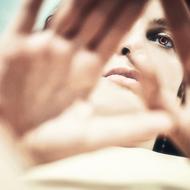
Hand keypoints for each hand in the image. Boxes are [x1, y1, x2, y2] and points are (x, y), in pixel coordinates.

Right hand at [0, 0, 146, 134]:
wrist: (14, 146)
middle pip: (95, 18)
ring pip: (66, 12)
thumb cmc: (50, 143)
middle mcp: (69, 56)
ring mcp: (43, 49)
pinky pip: (27, 15)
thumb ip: (128, 128)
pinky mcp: (15, 48)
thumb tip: (165, 123)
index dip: (130, 15)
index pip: (115, 36)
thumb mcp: (92, 136)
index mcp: (88, 72)